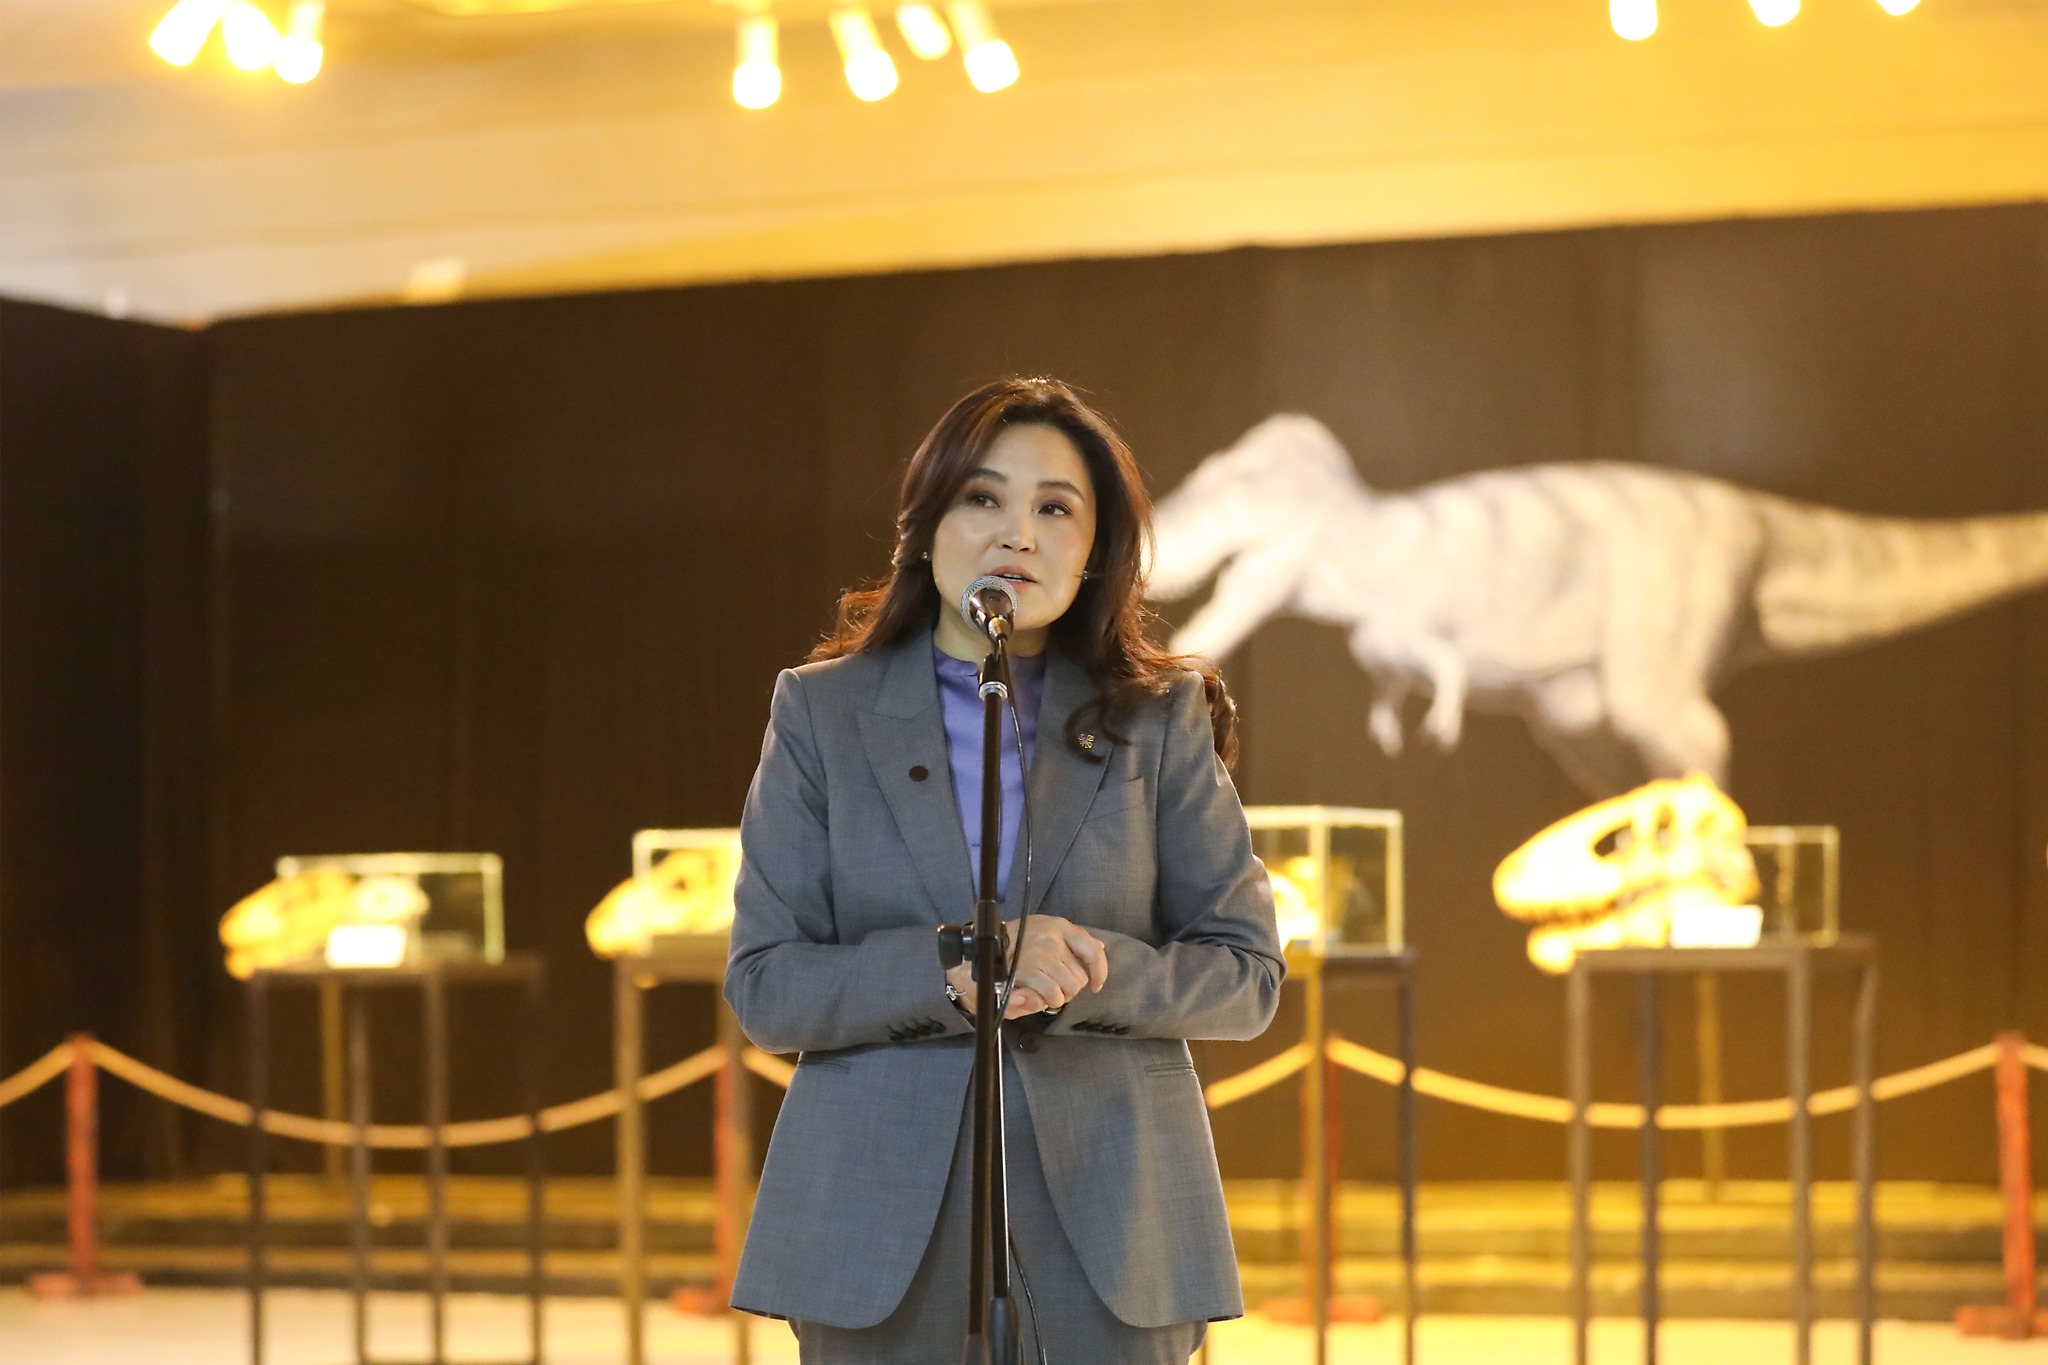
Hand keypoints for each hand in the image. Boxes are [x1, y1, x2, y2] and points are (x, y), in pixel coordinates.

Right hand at [945, 915, 1109, 1018]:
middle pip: (1080, 976)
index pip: (1093, 951)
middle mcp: (1051, 936)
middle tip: (1055, 986)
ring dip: (1059, 996)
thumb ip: (1073, 942)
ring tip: (1044, 990)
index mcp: (1060, 926)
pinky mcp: (1026, 970)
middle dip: (1070, 988)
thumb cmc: (1019, 947)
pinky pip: (1052, 995)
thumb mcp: (1047, 935)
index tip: (1096, 985)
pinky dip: (1048, 1001)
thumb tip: (1100, 947)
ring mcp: (1039, 953)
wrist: (982, 951)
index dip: (1099, 972)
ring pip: (1068, 988)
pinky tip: (1037, 996)